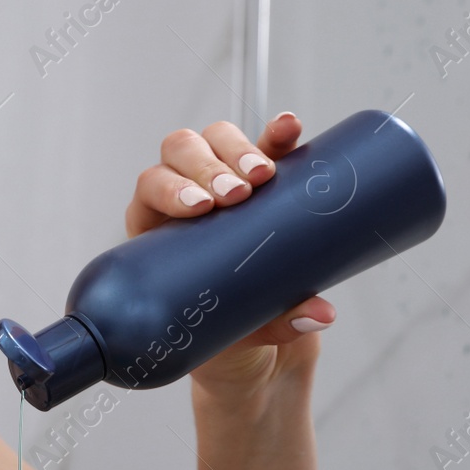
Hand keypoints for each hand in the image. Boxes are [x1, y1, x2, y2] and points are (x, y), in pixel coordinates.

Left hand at [123, 113, 335, 395]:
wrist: (257, 342)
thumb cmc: (224, 336)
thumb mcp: (240, 336)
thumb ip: (276, 325)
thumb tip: (320, 313)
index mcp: (156, 231)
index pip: (150, 190)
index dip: (169, 188)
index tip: (198, 207)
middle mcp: (185, 198)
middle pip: (181, 155)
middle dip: (207, 165)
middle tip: (238, 194)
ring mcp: (225, 184)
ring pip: (218, 141)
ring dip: (240, 148)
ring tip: (264, 174)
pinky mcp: (267, 181)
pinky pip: (268, 146)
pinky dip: (277, 134)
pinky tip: (288, 127)